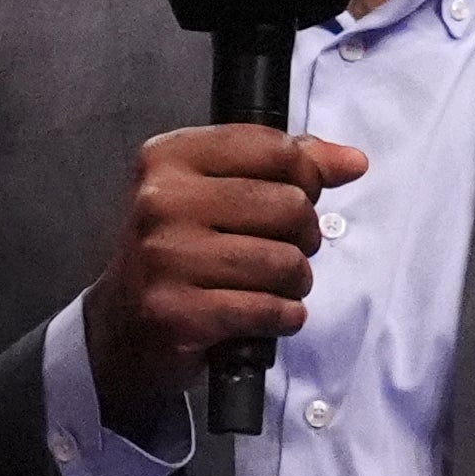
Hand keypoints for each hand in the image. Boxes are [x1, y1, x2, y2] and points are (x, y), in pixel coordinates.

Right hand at [78, 126, 373, 439]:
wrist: (122, 327)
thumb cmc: (180, 253)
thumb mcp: (216, 194)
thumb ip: (285, 169)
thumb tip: (352, 161)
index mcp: (169, 157)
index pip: (274, 148)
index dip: (306, 176)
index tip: (299, 197)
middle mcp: (161, 200)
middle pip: (289, 205)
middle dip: (304, 235)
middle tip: (283, 250)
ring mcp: (166, 258)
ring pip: (284, 261)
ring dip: (295, 282)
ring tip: (272, 286)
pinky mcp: (178, 312)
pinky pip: (268, 308)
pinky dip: (284, 317)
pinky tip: (268, 315)